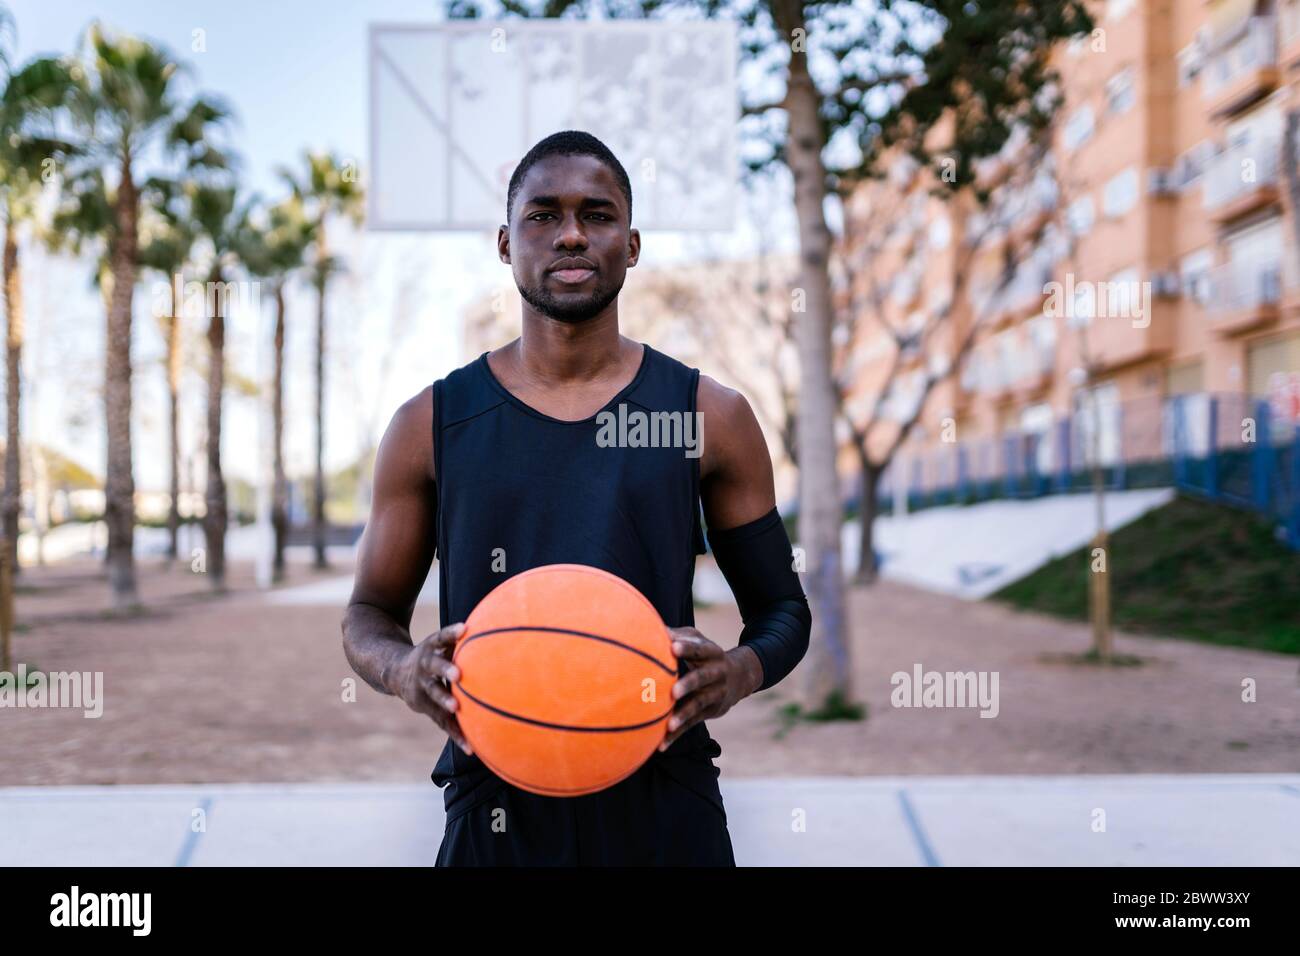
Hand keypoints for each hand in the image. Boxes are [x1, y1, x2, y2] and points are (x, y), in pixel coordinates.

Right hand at [386, 622, 473, 753]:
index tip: (464, 628)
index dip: (451, 633)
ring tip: (456, 708)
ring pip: (434, 695)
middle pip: (434, 667)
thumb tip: (496, 627)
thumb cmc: (432, 655)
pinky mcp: (424, 707)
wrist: (395, 672)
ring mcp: (422, 687)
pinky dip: (456, 733)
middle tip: (458, 674)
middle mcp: (424, 666)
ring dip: (445, 701)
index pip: (440, 637)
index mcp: (430, 648)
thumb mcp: (439, 643)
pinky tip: (470, 748)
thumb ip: (458, 639)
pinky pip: (441, 721)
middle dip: (445, 670)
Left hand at [658, 626, 761, 751]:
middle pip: (702, 678)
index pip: (700, 649)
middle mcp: (716, 673)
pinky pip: (692, 724)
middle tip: (673, 691)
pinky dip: (677, 735)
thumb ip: (677, 635)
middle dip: (689, 684)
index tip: (672, 647)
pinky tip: (661, 746)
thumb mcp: (698, 640)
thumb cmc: (706, 653)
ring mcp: (715, 694)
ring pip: (699, 705)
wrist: (739, 677)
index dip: (687, 648)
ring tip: (669, 724)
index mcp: (712, 652)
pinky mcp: (710, 711)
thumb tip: (648, 626)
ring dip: (684, 715)